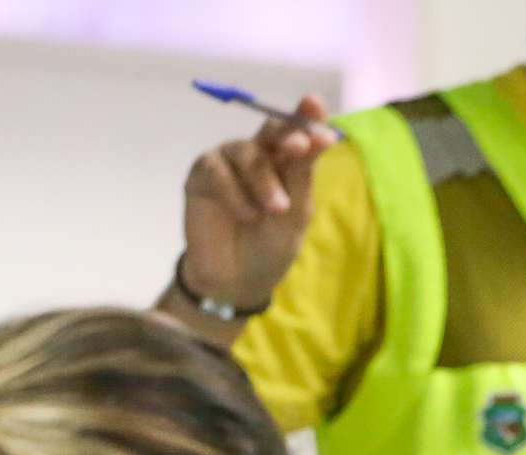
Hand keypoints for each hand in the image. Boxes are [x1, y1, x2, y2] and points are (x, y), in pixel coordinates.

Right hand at [182, 95, 336, 310]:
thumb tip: (323, 135)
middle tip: (299, 147)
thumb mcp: (296, 214)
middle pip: (271, 131)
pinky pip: (217, 170)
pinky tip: (245, 215)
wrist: (237, 279)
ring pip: (247, 153)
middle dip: (286, 136)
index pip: (297, 130)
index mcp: (285, 161)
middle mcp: (257, 154)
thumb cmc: (271, 245)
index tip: (314, 103)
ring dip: (263, 181)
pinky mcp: (202, 174)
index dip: (305, 115)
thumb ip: (303, 175)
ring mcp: (228, 162)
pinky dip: (234, 192)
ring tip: (275, 210)